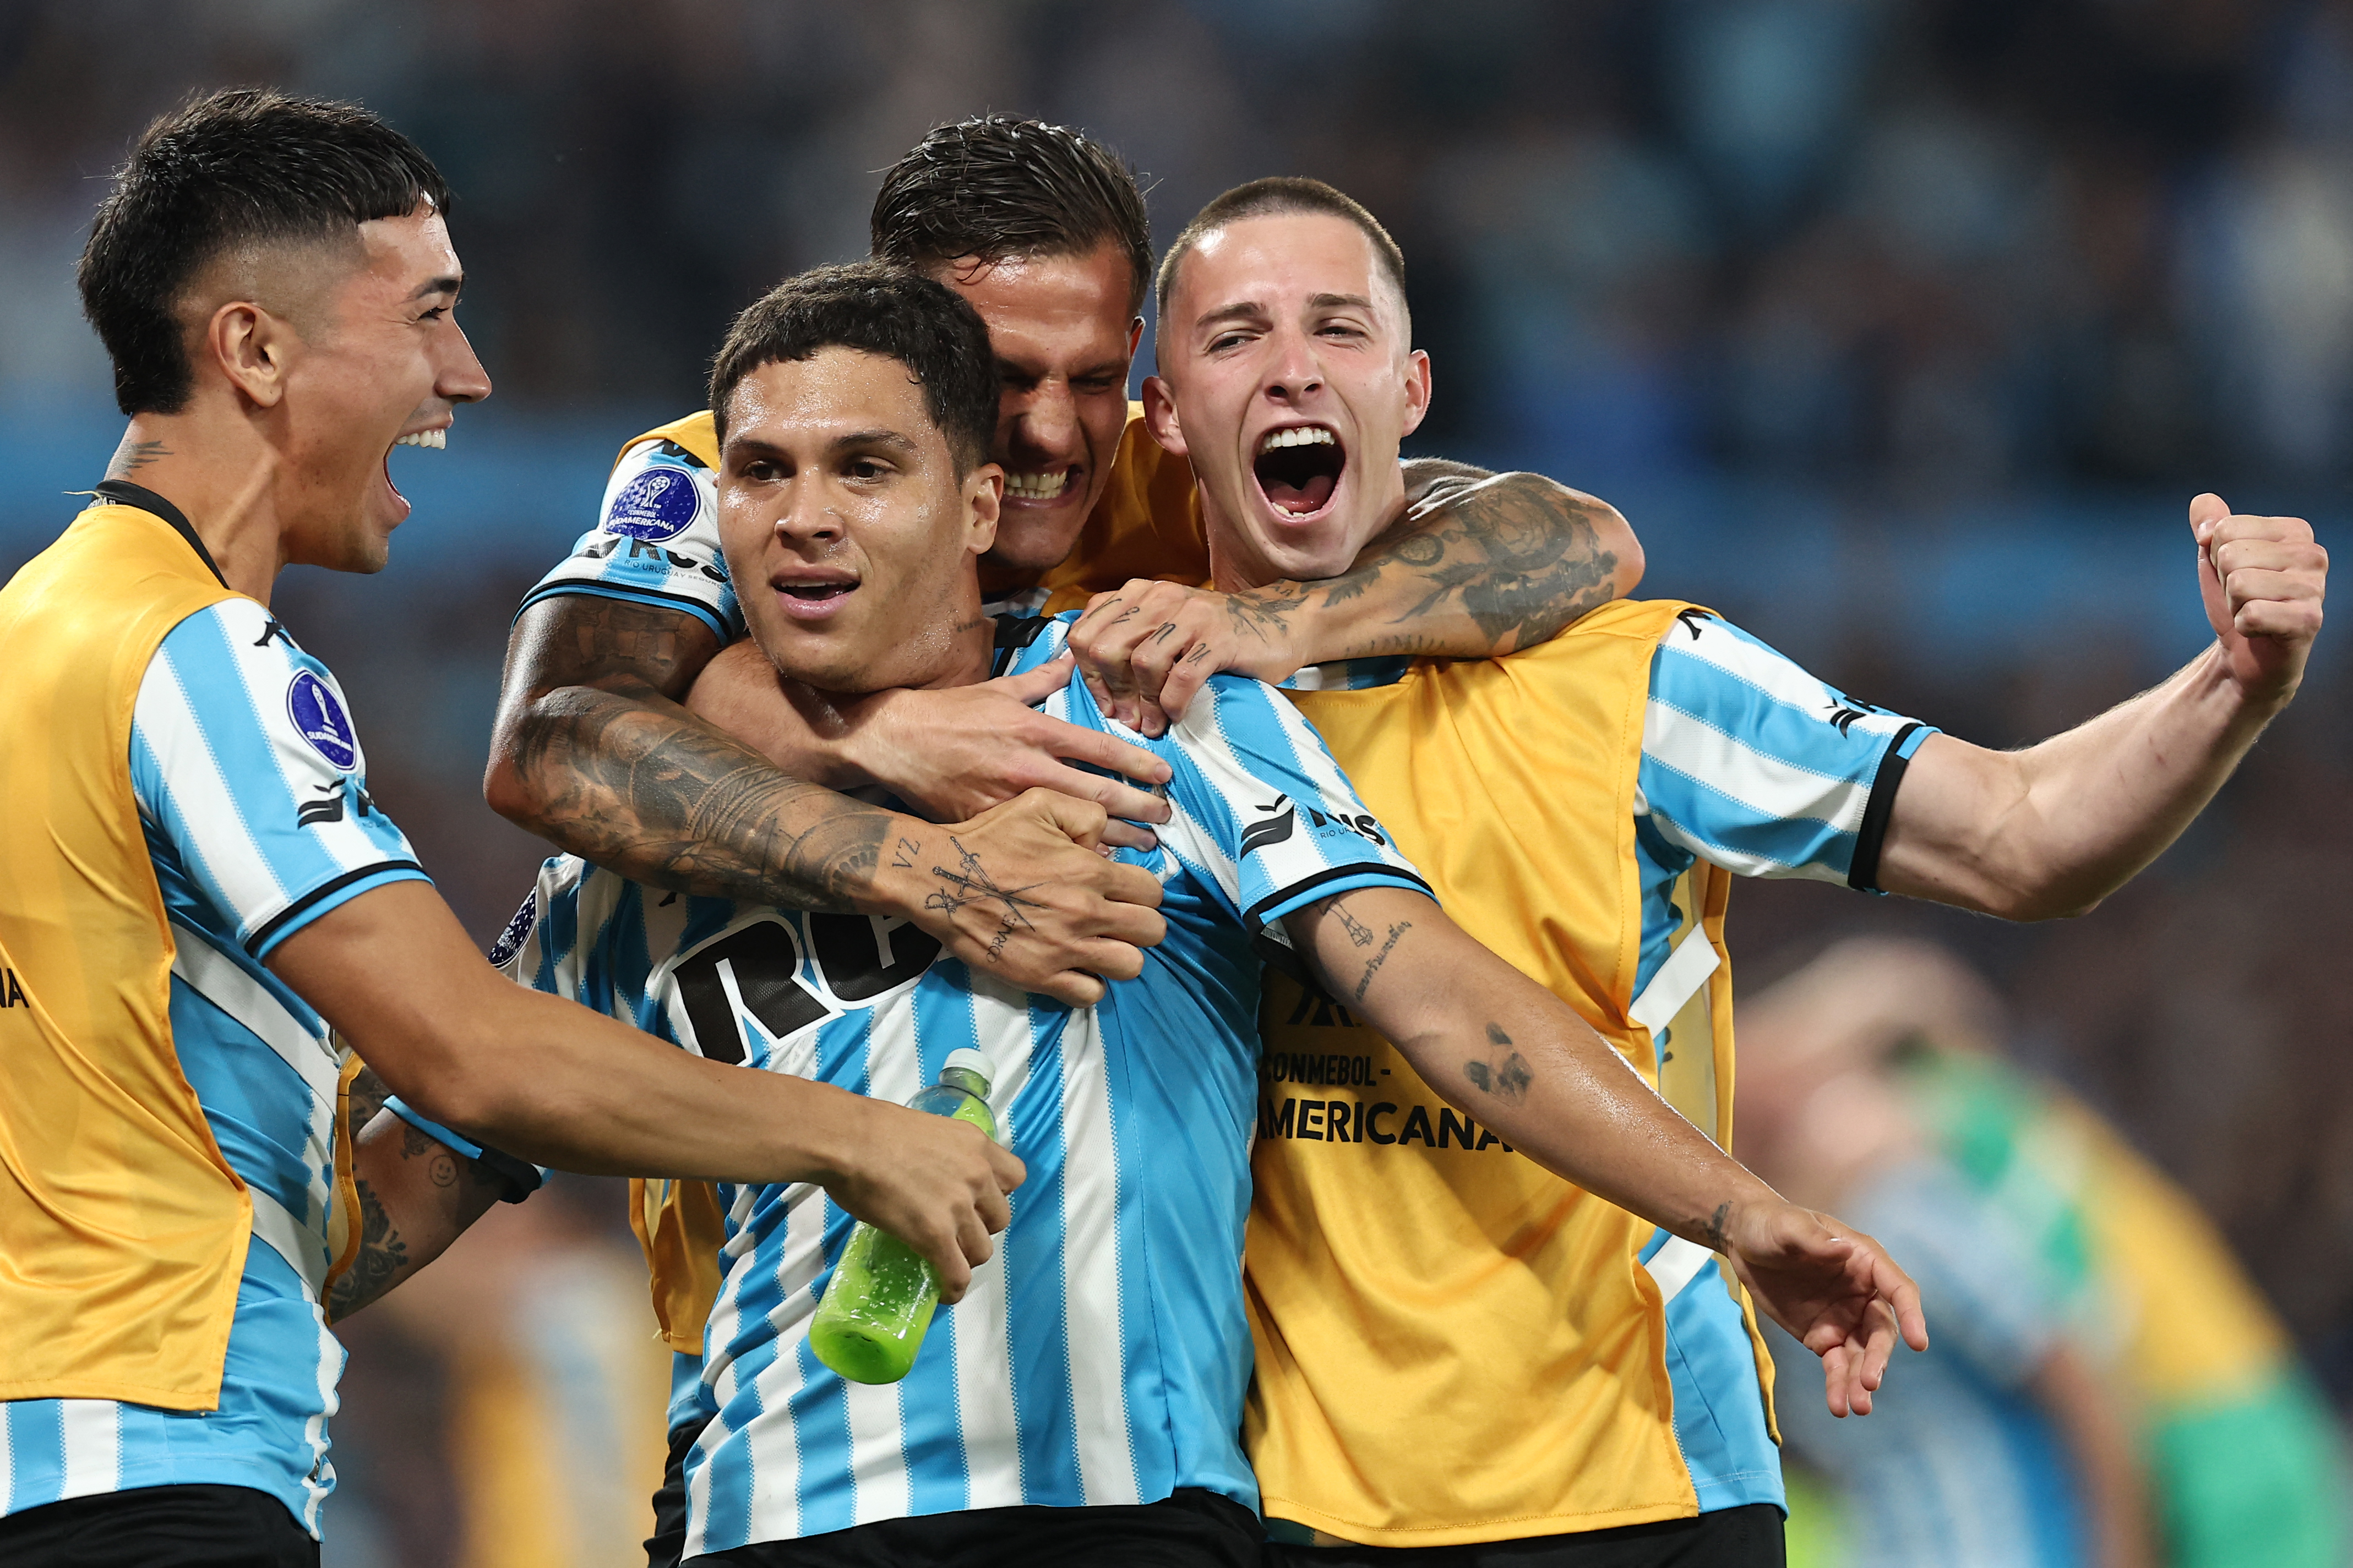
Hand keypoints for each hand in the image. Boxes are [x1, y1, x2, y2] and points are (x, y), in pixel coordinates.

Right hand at [822, 1096, 1025, 1303]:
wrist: (847, 1140)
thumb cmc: (873, 1129)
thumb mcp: (929, 1131)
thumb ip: (946, 1155)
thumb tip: (935, 1176)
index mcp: (977, 1145)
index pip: (1014, 1177)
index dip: (997, 1193)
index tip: (978, 1199)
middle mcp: (977, 1175)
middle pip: (1000, 1218)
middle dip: (981, 1228)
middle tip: (955, 1230)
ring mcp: (958, 1207)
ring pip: (981, 1249)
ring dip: (966, 1257)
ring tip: (946, 1259)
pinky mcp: (935, 1235)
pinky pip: (957, 1273)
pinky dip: (953, 1287)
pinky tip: (944, 1292)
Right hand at [839, 654, 1172, 850]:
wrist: (895, 741)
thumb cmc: (948, 714)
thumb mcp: (998, 690)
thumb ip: (1041, 677)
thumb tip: (1072, 656)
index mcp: (1034, 729)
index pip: (1099, 747)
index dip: (1137, 763)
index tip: (1165, 776)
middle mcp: (1027, 765)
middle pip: (1096, 793)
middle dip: (1137, 808)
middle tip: (1166, 819)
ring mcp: (1009, 798)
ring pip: (1072, 826)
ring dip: (1114, 839)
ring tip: (1144, 848)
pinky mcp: (989, 822)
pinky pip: (1038, 844)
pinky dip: (1069, 854)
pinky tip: (1095, 865)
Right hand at [886, 787, 1166, 1005]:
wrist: (939, 878)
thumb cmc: (989, 837)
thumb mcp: (1041, 803)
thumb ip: (1086, 814)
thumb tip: (1109, 847)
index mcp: (1091, 870)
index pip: (1152, 891)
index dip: (1143, 892)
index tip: (1126, 892)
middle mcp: (1087, 912)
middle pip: (1152, 932)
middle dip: (1142, 925)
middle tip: (1119, 920)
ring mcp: (1065, 949)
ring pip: (1130, 966)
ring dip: (1121, 956)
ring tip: (1102, 946)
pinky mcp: (1041, 977)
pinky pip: (1090, 995)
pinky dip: (1089, 984)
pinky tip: (1076, 967)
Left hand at [1070, 578, 1308, 735]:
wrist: (1277, 624)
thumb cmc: (1212, 635)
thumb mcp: (1162, 629)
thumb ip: (1126, 643)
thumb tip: (1094, 688)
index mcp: (1137, 594)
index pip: (1085, 633)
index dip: (1086, 675)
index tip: (1105, 703)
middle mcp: (1158, 597)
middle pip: (1105, 648)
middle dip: (1111, 691)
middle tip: (1125, 718)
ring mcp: (1190, 615)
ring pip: (1141, 663)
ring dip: (1144, 704)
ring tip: (1151, 724)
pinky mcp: (1219, 638)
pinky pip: (1182, 677)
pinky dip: (1173, 704)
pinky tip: (1176, 715)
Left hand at [1716, 1201, 1928, 1417]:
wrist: (1743, 1240)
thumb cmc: (1771, 1225)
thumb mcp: (1788, 1226)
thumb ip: (1814, 1239)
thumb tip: (1842, 1251)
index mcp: (1865, 1261)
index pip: (1899, 1290)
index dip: (1912, 1315)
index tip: (1919, 1343)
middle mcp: (1863, 1293)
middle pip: (1882, 1331)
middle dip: (1878, 1358)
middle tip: (1869, 1382)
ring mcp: (1845, 1319)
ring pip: (1862, 1355)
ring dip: (1860, 1381)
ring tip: (1856, 1407)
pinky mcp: (1823, 1337)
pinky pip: (1837, 1365)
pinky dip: (1838, 1385)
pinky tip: (1838, 1406)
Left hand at [2190, 492, 2326, 706]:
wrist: (2245, 652)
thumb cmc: (2235, 600)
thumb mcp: (2214, 556)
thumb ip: (2208, 523)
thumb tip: (2203, 503)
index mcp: (2294, 530)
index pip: (2225, 528)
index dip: (2216, 556)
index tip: (2235, 573)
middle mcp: (2312, 554)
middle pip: (2231, 555)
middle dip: (2225, 582)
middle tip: (2244, 598)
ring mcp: (2315, 587)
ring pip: (2239, 584)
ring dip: (2235, 605)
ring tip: (2252, 611)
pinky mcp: (2309, 620)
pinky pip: (2250, 615)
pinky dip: (2243, 626)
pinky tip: (2260, 630)